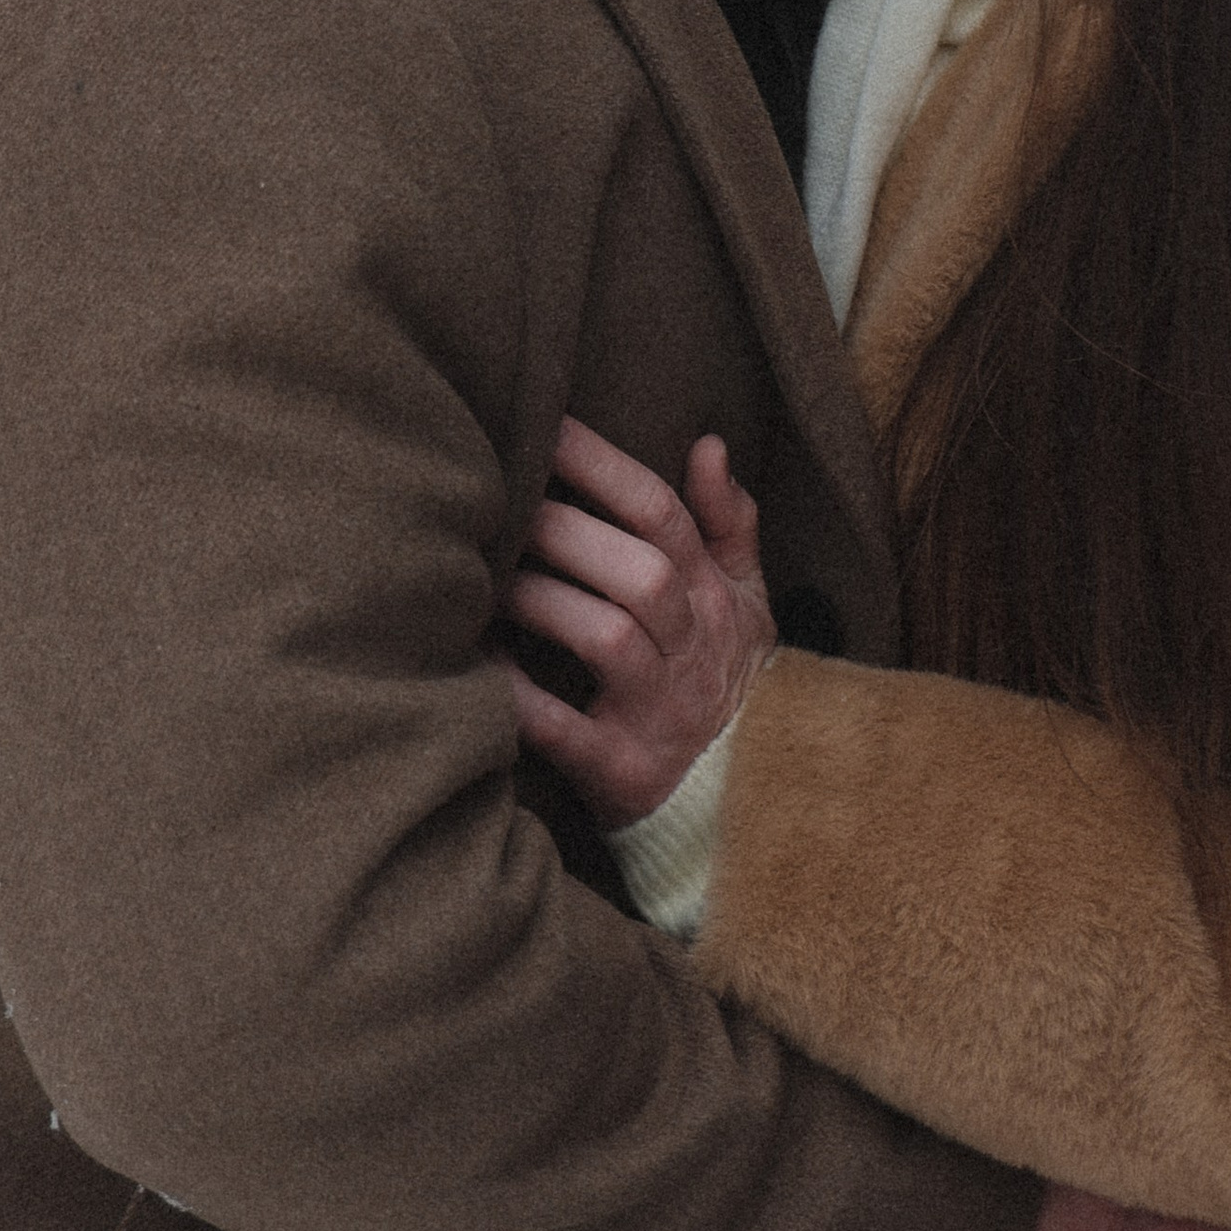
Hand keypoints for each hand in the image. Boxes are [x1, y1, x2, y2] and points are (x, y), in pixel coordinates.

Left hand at [499, 417, 777, 827]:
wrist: (745, 804)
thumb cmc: (728, 682)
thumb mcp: (749, 603)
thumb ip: (730, 523)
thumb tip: (708, 443)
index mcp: (714, 599)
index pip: (664, 517)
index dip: (606, 467)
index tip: (548, 426)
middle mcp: (692, 650)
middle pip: (641, 574)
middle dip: (569, 531)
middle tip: (504, 502)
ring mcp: (659, 714)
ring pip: (609, 640)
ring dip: (546, 602)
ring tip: (489, 578)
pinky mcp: (622, 773)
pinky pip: (568, 733)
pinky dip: (522, 699)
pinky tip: (481, 666)